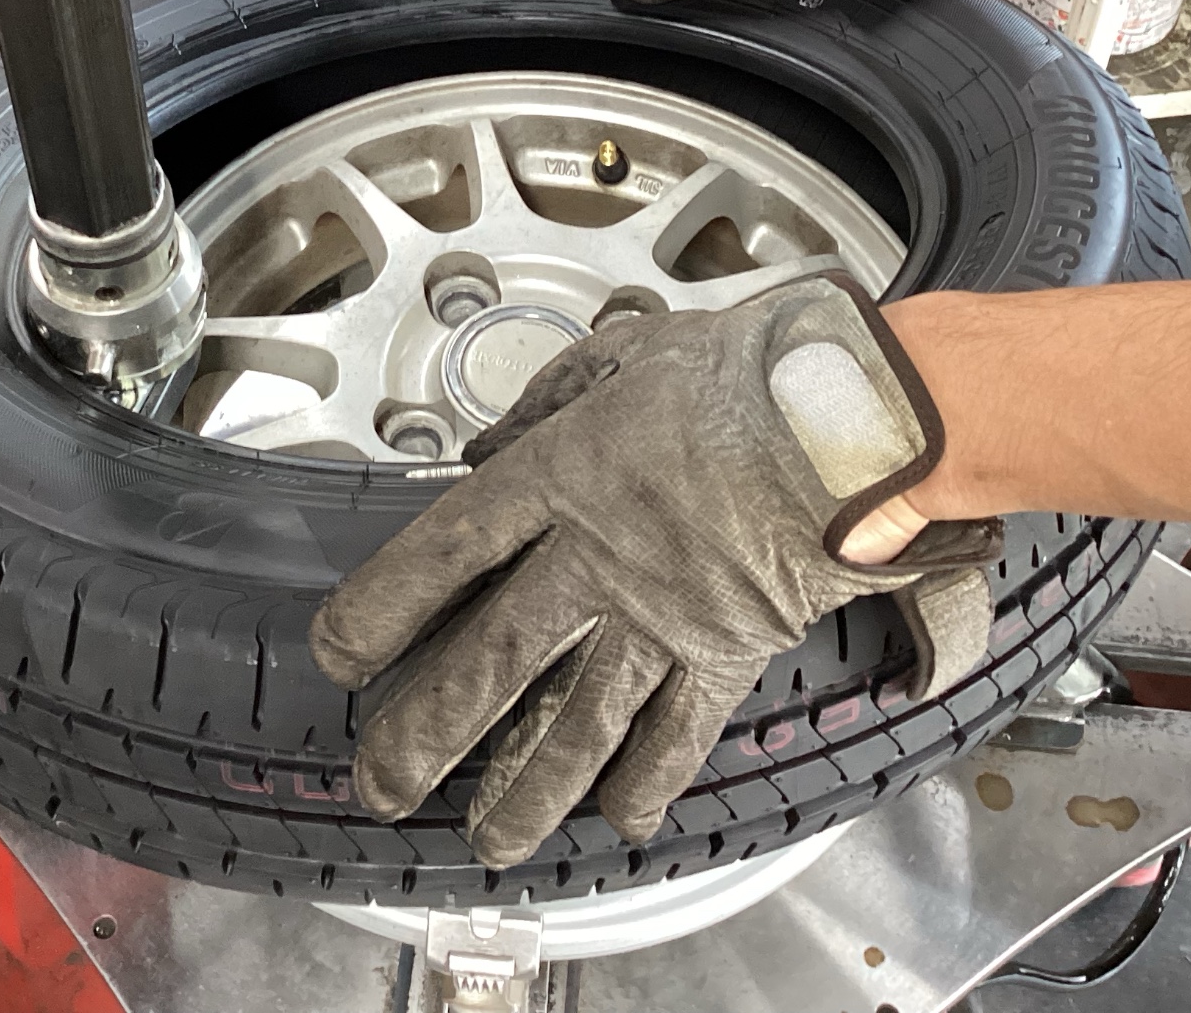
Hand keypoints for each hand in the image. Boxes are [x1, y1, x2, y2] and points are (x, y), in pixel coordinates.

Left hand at [306, 275, 1001, 867]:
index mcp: (561, 477)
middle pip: (490, 664)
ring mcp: (660, 618)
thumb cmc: (748, 371)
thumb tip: (491, 448)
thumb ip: (547, 401)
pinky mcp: (726, 652)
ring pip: (575, 725)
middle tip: (382, 783)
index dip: (379, 609)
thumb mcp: (625, 351)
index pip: (442, 553)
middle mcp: (597, 562)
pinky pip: (678, 734)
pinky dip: (649, 783)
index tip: (338, 652)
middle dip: (426, 736)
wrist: (852, 419)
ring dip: (525, 792)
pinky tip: (618, 821)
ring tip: (487, 839)